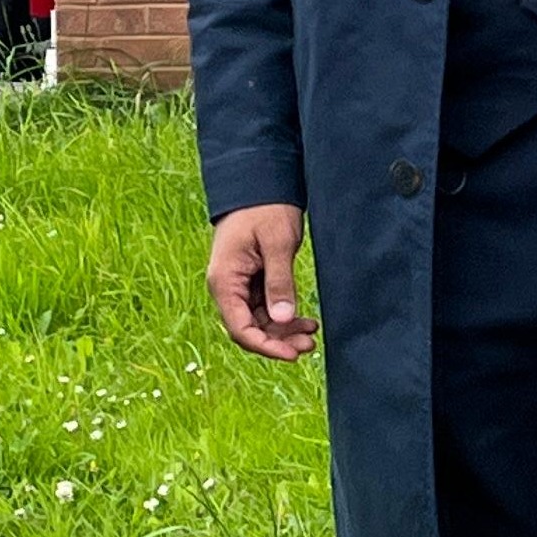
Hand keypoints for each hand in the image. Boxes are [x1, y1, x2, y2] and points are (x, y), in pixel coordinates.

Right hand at [207, 203, 318, 361]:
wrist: (260, 183)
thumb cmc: (265, 208)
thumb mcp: (276, 243)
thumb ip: (279, 282)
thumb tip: (282, 319)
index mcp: (224, 280)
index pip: (239, 328)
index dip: (265, 346)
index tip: (292, 353)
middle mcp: (227, 287)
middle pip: (249, 329)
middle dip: (278, 341)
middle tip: (309, 344)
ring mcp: (239, 285)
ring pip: (259, 322)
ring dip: (283, 331)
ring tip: (311, 333)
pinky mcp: (252, 281)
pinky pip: (265, 309)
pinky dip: (283, 317)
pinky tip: (305, 320)